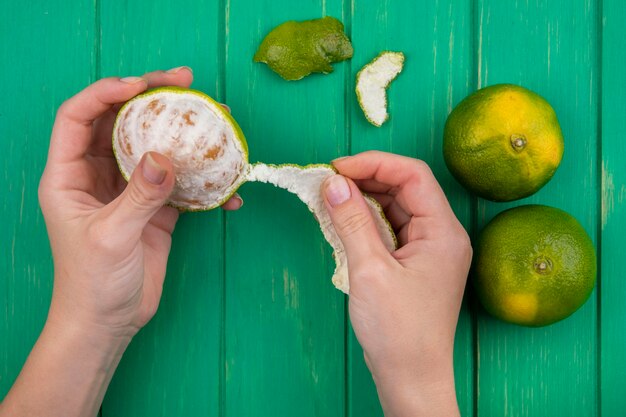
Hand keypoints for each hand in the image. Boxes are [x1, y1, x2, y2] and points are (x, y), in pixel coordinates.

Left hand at [0, 69, 241, 416]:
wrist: (109, 321)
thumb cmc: (91, 282)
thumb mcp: (111, 236)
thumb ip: (139, 196)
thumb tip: (166, 157)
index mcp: (68, 175)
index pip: (79, 117)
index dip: (106, 93)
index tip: (141, 86)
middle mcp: (97, 175)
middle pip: (121, 122)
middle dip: (151, 99)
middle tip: (186, 83)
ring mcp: (129, 190)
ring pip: (153, 147)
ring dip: (182, 134)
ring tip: (214, 118)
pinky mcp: (154, 208)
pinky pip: (178, 182)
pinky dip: (202, 182)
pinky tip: (227, 190)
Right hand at [322, 151, 471, 416]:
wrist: (411, 377)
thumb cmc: (398, 331)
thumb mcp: (369, 270)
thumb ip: (352, 221)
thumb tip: (333, 183)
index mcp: (443, 232)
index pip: (413, 175)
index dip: (374, 163)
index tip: (337, 168)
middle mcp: (443, 235)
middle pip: (406, 187)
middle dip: (367, 179)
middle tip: (328, 183)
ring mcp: (431, 249)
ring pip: (398, 207)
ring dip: (365, 199)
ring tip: (331, 200)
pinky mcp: (418, 262)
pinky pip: (393, 228)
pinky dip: (369, 220)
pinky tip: (346, 222)